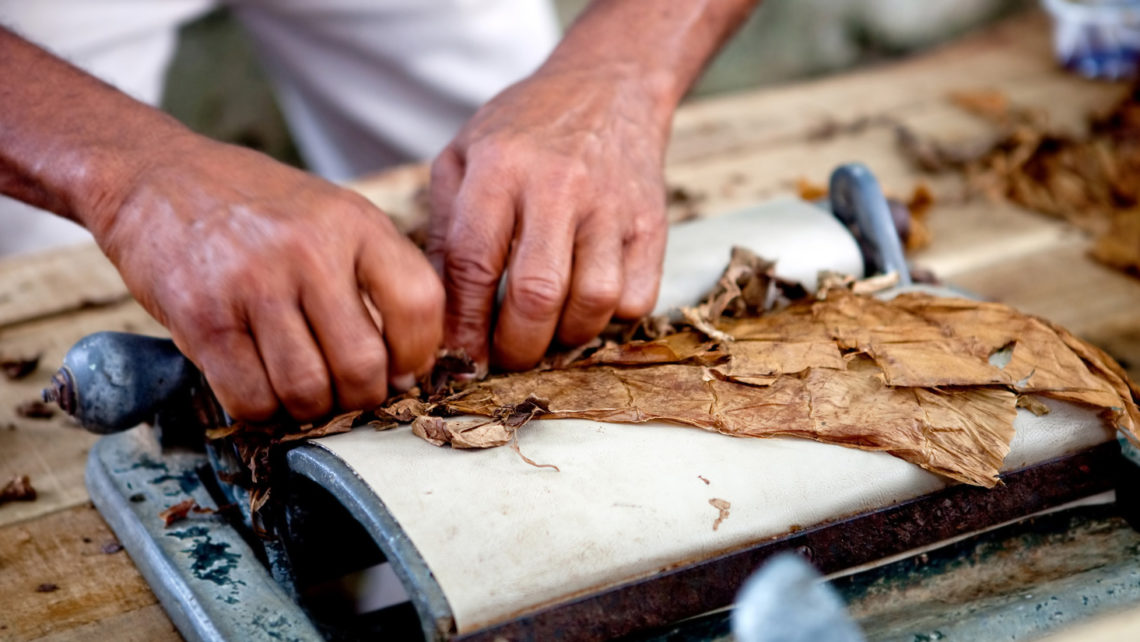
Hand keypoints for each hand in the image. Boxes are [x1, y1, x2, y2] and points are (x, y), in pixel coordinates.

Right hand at [93, 134, 443, 422]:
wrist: (155, 177)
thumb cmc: (256, 208)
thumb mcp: (332, 213)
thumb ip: (374, 273)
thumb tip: (410, 363)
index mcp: (354, 221)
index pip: (419, 304)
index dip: (418, 354)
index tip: (401, 369)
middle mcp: (308, 250)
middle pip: (362, 364)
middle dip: (360, 397)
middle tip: (345, 391)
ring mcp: (253, 283)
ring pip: (307, 390)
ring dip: (308, 408)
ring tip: (301, 389)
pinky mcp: (202, 317)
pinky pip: (250, 398)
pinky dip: (261, 409)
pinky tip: (259, 386)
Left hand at [428, 65, 669, 370]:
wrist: (609, 86)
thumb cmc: (525, 131)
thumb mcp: (464, 155)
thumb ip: (445, 228)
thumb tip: (438, 311)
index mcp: (500, 167)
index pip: (474, 263)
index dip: (464, 324)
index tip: (460, 358)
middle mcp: (558, 185)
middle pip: (537, 294)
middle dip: (516, 346)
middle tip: (505, 356)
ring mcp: (612, 206)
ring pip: (593, 303)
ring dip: (565, 338)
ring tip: (547, 333)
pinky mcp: (652, 224)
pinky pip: (638, 300)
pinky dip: (610, 319)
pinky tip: (587, 305)